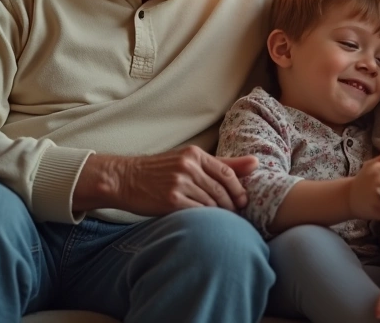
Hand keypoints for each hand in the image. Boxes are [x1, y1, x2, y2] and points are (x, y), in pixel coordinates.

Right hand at [74, 146, 257, 214]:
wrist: (123, 179)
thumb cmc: (158, 172)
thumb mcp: (188, 160)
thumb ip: (222, 163)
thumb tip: (256, 163)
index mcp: (194, 154)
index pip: (227, 172)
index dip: (238, 189)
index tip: (243, 201)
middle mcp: (188, 166)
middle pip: (221, 189)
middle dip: (232, 205)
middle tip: (235, 215)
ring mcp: (179, 183)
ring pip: (211, 202)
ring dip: (219, 214)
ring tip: (220, 221)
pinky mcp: (171, 200)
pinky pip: (197, 212)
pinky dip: (204, 219)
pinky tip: (204, 224)